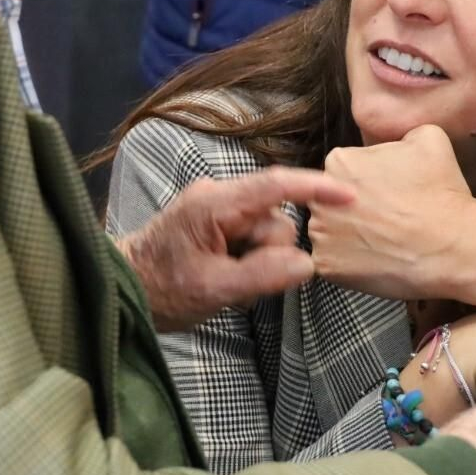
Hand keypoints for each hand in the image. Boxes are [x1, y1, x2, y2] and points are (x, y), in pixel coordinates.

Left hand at [118, 169, 353, 332]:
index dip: (316, 188)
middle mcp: (218, 196)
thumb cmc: (160, 288)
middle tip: (239, 284)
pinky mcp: (217, 223)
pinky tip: (227, 277)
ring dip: (259, 262)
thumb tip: (307, 265)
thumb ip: (261, 275)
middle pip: (276, 219)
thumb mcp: (213, 289)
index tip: (351, 196)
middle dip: (271, 254)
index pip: (276, 185)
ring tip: (228, 284)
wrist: (124, 289)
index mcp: (215, 204)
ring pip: (268, 233)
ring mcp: (217, 209)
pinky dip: (250, 261)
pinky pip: (253, 238)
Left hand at [308, 125, 475, 303]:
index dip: (367, 182)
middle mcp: (320, 197)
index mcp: (339, 162)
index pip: (343, 170)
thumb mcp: (430, 138)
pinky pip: (333, 262)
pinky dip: (350, 264)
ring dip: (350, 236)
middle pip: (330, 201)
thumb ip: (400, 133)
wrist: (451, 247)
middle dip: (353, 209)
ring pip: (330, 232)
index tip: (387, 194)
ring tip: (384, 240)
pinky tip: (377, 259)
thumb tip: (395, 142)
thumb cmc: (441, 194)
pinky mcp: (326, 266)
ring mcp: (320, 235)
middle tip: (386, 218)